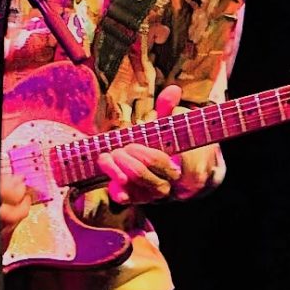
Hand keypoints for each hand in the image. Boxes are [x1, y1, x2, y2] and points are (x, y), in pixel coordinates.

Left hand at [100, 83, 209, 204]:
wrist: (180, 172)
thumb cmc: (173, 143)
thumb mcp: (172, 125)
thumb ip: (170, 110)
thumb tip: (173, 90)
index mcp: (181, 167)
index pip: (160, 162)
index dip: (143, 154)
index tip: (131, 144)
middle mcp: (168, 185)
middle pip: (144, 176)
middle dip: (128, 161)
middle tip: (120, 148)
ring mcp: (153, 195)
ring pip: (135, 189)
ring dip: (117, 171)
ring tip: (108, 156)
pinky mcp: (139, 199)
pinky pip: (127, 199)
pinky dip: (118, 192)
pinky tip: (110, 184)